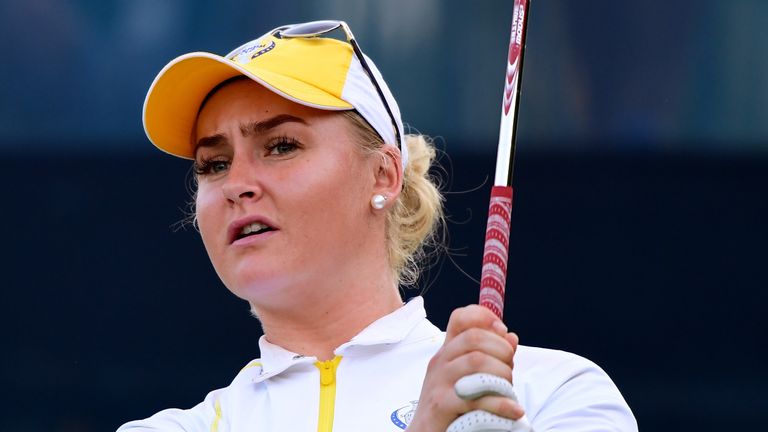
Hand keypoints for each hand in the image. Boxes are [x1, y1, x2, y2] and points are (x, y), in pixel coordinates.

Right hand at [406, 305, 523, 431]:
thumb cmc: (452, 408)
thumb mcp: (469, 378)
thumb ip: (490, 358)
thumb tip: (511, 337)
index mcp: (447, 352)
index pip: (460, 318)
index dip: (484, 317)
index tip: (503, 331)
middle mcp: (440, 362)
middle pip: (474, 337)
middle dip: (501, 350)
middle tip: (510, 369)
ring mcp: (438, 382)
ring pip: (476, 361)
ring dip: (502, 375)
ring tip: (509, 392)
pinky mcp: (441, 405)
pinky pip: (476, 398)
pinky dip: (501, 404)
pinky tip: (512, 411)